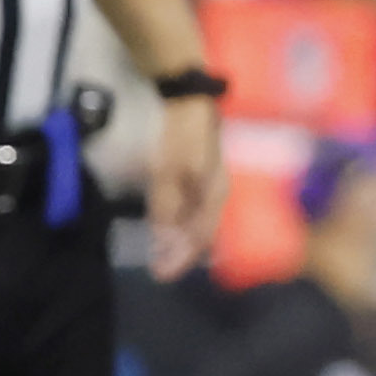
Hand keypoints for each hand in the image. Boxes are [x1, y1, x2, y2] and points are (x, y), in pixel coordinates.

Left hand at [142, 95, 223, 282]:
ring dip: (180, 240)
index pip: (200, 240)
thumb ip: (166, 209)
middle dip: (181, 255)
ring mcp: (209, 181)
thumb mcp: (170, 175)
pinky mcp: (198, 170)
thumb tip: (164, 246)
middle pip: (201, 233)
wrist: (188, 98)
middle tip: (159, 270)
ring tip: (162, 253)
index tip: (161, 276)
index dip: (181, 260)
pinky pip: (190, 206)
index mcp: (213, 197)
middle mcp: (215, 193)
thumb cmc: (181, 138)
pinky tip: (167, 223)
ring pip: (196, 220)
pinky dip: (178, 221)